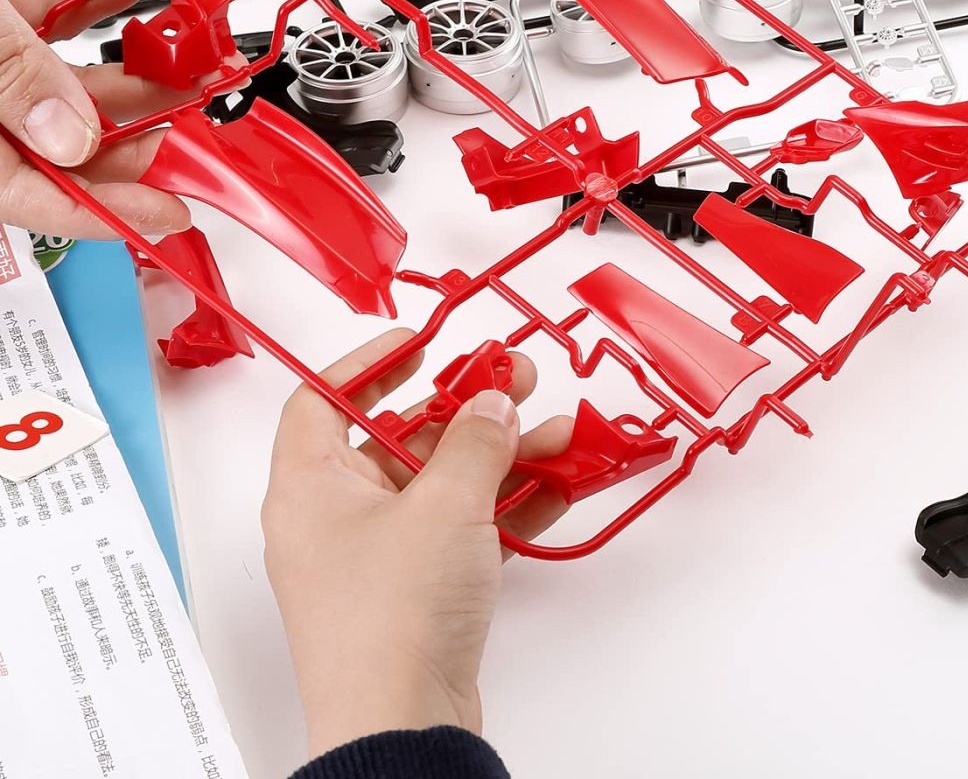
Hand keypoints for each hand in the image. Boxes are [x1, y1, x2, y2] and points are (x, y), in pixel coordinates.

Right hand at [0, 0, 192, 236]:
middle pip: (59, 144)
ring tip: (187, 47)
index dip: (104, 214)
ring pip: (61, 82)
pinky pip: (44, 21)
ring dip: (128, 61)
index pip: (29, 201)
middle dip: (132, 128)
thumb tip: (70, 137)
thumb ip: (6, 84)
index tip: (166, 216)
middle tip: (190, 109)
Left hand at [261, 329, 571, 759]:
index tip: (421, 343)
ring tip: (556, 431)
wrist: (403, 726)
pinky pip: (463, 527)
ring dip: (501, 455)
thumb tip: (490, 405)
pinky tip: (555, 484)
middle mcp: (337, 518)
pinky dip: (505, 503)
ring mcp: (379, 557)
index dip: (369, 364)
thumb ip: (475, 440)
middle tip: (514, 381)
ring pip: (441, 483)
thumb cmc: (392, 619)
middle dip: (465, 407)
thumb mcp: (445, 503)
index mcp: (311, 487)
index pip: (321, 400)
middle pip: (398, 437)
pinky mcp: (417, 592)